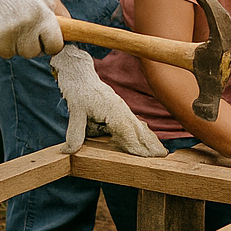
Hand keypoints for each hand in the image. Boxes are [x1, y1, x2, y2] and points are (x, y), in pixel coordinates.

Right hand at [0, 0, 63, 58]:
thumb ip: (51, 12)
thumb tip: (64, 30)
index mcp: (44, 14)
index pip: (56, 45)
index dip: (50, 47)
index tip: (44, 44)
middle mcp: (31, 24)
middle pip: (34, 52)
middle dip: (29, 46)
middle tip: (22, 34)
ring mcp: (13, 32)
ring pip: (17, 54)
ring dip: (13, 45)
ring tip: (9, 28)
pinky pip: (3, 53)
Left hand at [50, 45, 167, 156]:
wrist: (80, 73)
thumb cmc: (78, 90)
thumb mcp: (74, 112)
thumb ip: (75, 133)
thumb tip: (68, 151)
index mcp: (114, 110)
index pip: (129, 133)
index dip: (139, 147)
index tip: (150, 157)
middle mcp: (121, 109)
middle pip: (139, 130)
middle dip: (151, 143)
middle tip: (163, 156)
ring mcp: (121, 108)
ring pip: (138, 126)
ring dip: (149, 138)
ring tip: (160, 150)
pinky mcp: (118, 108)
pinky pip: (133, 122)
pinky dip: (142, 130)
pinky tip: (148, 135)